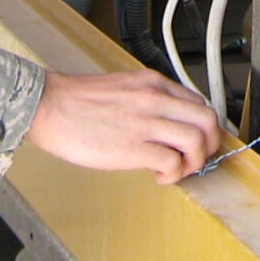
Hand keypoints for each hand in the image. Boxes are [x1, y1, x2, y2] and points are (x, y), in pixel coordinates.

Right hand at [24, 68, 222, 183]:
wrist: (49, 106)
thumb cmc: (78, 101)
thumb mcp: (124, 87)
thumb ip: (148, 100)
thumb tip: (166, 124)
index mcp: (153, 84)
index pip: (199, 104)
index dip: (204, 127)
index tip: (197, 141)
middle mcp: (155, 99)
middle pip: (208, 120)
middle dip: (210, 144)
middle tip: (197, 158)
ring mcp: (146, 123)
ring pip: (197, 141)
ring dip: (195, 162)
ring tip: (178, 170)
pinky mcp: (134, 147)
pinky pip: (172, 163)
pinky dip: (173, 175)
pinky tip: (159, 176)